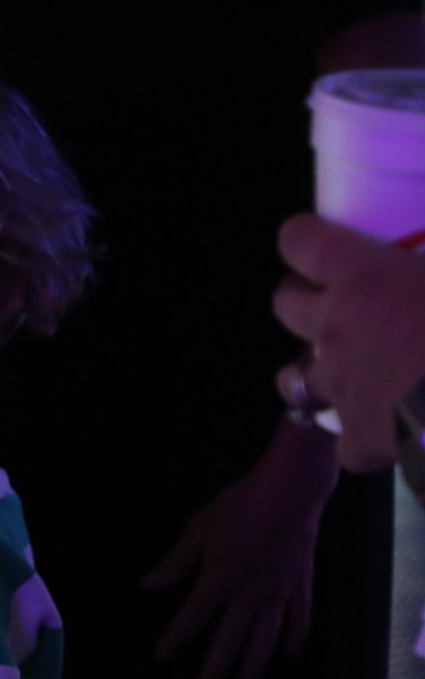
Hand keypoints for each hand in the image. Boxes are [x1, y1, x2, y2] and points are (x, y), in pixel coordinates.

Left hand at [145, 420, 335, 678]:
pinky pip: (299, 616)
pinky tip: (290, 652)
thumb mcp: (199, 529)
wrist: (290, 492)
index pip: (192, 617)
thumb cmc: (239, 506)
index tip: (162, 654)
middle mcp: (249, 593)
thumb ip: (175, 561)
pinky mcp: (300, 582)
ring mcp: (278, 591)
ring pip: (265, 636)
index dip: (175, 637)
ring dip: (254, 664)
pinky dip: (295, 635)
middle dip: (215, 669)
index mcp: (220, 580)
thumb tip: (147, 584)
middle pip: (229, 639)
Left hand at [274, 214, 424, 471]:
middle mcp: (336, 326)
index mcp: (364, 276)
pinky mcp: (358, 437)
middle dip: (305, 300)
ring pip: (294, 376)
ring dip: (319, 370)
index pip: (300, 241)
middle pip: (286, 304)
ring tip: (355, 371)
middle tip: (344, 304)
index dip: (307, 240)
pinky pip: (344, 438)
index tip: (324, 245)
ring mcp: (340, 384)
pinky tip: (392, 432)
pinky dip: (364, 435)